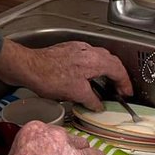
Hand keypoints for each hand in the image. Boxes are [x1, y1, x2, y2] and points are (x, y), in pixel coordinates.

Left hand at [0, 38, 132, 109]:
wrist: (28, 66)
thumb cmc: (50, 78)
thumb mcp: (75, 93)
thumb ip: (91, 100)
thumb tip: (98, 106)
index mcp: (94, 60)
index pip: (118, 70)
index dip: (125, 83)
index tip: (127, 93)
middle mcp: (88, 50)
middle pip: (111, 60)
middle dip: (118, 74)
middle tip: (119, 89)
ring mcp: (77, 48)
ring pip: (99, 57)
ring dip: (105, 69)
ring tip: (105, 83)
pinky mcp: (67, 50)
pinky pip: (87, 57)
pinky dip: (93, 66)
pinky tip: (86, 76)